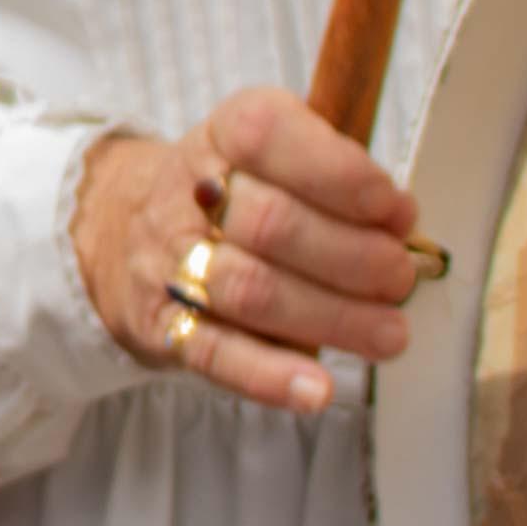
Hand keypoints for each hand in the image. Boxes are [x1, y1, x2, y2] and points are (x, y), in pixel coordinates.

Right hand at [72, 86, 422, 413]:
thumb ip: (338, 174)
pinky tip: (317, 391)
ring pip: (249, 290)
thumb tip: (401, 222)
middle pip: (269, 223)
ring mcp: (170, 262)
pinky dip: (269, 376)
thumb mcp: (277, 152)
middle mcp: (189, 193)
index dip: (339, 172)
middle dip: (352, 256)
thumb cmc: (236, 192)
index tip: (396, 208)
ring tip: (388, 334)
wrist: (125, 230)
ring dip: (330, 317)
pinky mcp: (164, 326)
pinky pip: (213, 354)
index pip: (266, 135)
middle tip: (401, 278)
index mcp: (223, 134)